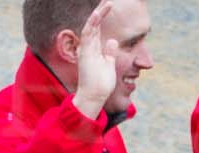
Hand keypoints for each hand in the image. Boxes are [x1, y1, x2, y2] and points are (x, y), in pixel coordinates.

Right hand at [70, 1, 121, 120]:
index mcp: (93, 49)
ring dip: (98, 13)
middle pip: (94, 24)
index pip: (97, 28)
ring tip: (106, 2)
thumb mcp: (109, 64)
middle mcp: (88, 47)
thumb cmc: (101, 84)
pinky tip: (98, 13)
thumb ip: (109, 52)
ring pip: (91, 26)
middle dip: (100, 11)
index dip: (102, 16)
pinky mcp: (85, 53)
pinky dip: (93, 23)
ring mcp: (86, 49)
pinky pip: (88, 34)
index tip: (109, 5)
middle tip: (107, 0)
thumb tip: (113, 41)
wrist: (95, 96)